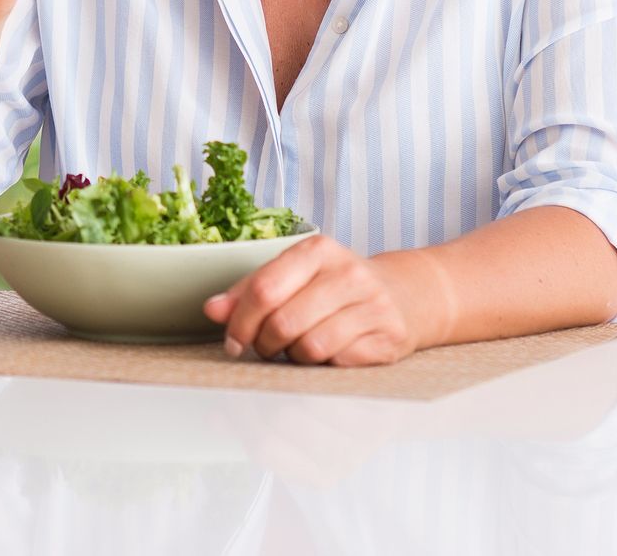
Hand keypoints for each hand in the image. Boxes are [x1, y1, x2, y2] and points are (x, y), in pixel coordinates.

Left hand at [202, 235, 442, 366]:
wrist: (405, 295)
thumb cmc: (335, 286)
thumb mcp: (294, 274)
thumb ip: (250, 290)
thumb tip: (211, 309)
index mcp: (317, 250)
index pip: (264, 289)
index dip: (240, 321)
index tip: (233, 341)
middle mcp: (348, 273)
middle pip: (283, 322)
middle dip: (264, 344)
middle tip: (265, 347)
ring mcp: (373, 306)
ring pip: (309, 347)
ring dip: (294, 357)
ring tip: (296, 349)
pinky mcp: (389, 338)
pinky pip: (339, 363)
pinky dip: (324, 365)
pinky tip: (326, 353)